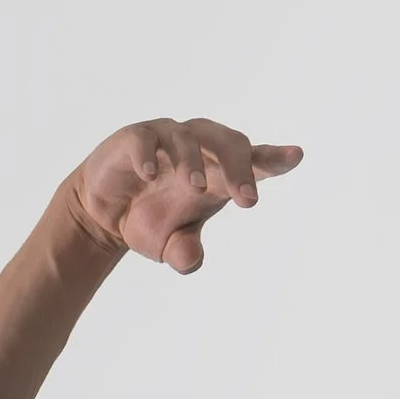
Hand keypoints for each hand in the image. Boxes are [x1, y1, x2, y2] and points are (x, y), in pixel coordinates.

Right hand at [69, 119, 301, 275]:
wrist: (103, 213)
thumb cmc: (148, 221)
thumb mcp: (168, 246)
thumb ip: (185, 254)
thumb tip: (191, 261)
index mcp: (217, 173)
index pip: (252, 160)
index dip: (274, 158)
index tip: (296, 157)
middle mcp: (198, 148)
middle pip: (229, 142)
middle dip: (239, 166)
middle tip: (247, 196)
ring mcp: (167, 139)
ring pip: (189, 137)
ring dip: (194, 160)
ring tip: (196, 186)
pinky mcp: (135, 139)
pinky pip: (146, 140)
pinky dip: (149, 155)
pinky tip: (150, 173)